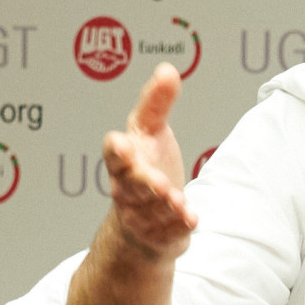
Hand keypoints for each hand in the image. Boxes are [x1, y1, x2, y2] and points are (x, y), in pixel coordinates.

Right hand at [99, 64, 195, 263]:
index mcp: (124, 161)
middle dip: (143, 182)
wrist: (143, 225)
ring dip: (164, 205)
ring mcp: (142, 215)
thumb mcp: (151, 132)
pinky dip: (179, 226)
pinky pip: (169, 232)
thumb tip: (167, 69)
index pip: (114, 154)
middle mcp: (128, 189)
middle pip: (131, 185)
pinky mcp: (161, 235)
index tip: (122, 143)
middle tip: (157, 181)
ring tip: (176, 200)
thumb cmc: (146, 169)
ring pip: (151, 210)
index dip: (117, 150)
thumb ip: (157, 103)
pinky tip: (191, 219)